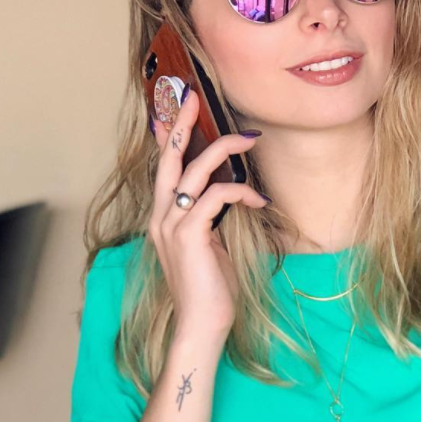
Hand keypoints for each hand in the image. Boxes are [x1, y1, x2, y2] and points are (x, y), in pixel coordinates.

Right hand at [148, 88, 266, 344]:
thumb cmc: (210, 288)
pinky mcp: (189, 234)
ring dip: (223, 149)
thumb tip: (230, 192)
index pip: (164, 169)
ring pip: (193, 171)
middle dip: (180, 123)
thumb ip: (211, 218)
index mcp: (164, 218)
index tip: (177, 111)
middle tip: (192, 96)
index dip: (169, 137)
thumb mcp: (211, 245)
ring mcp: (172, 225)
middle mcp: (161, 217)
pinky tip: (259, 201)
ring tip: (249, 139)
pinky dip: (240, 192)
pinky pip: (216, 196)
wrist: (202, 325)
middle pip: (168, 159)